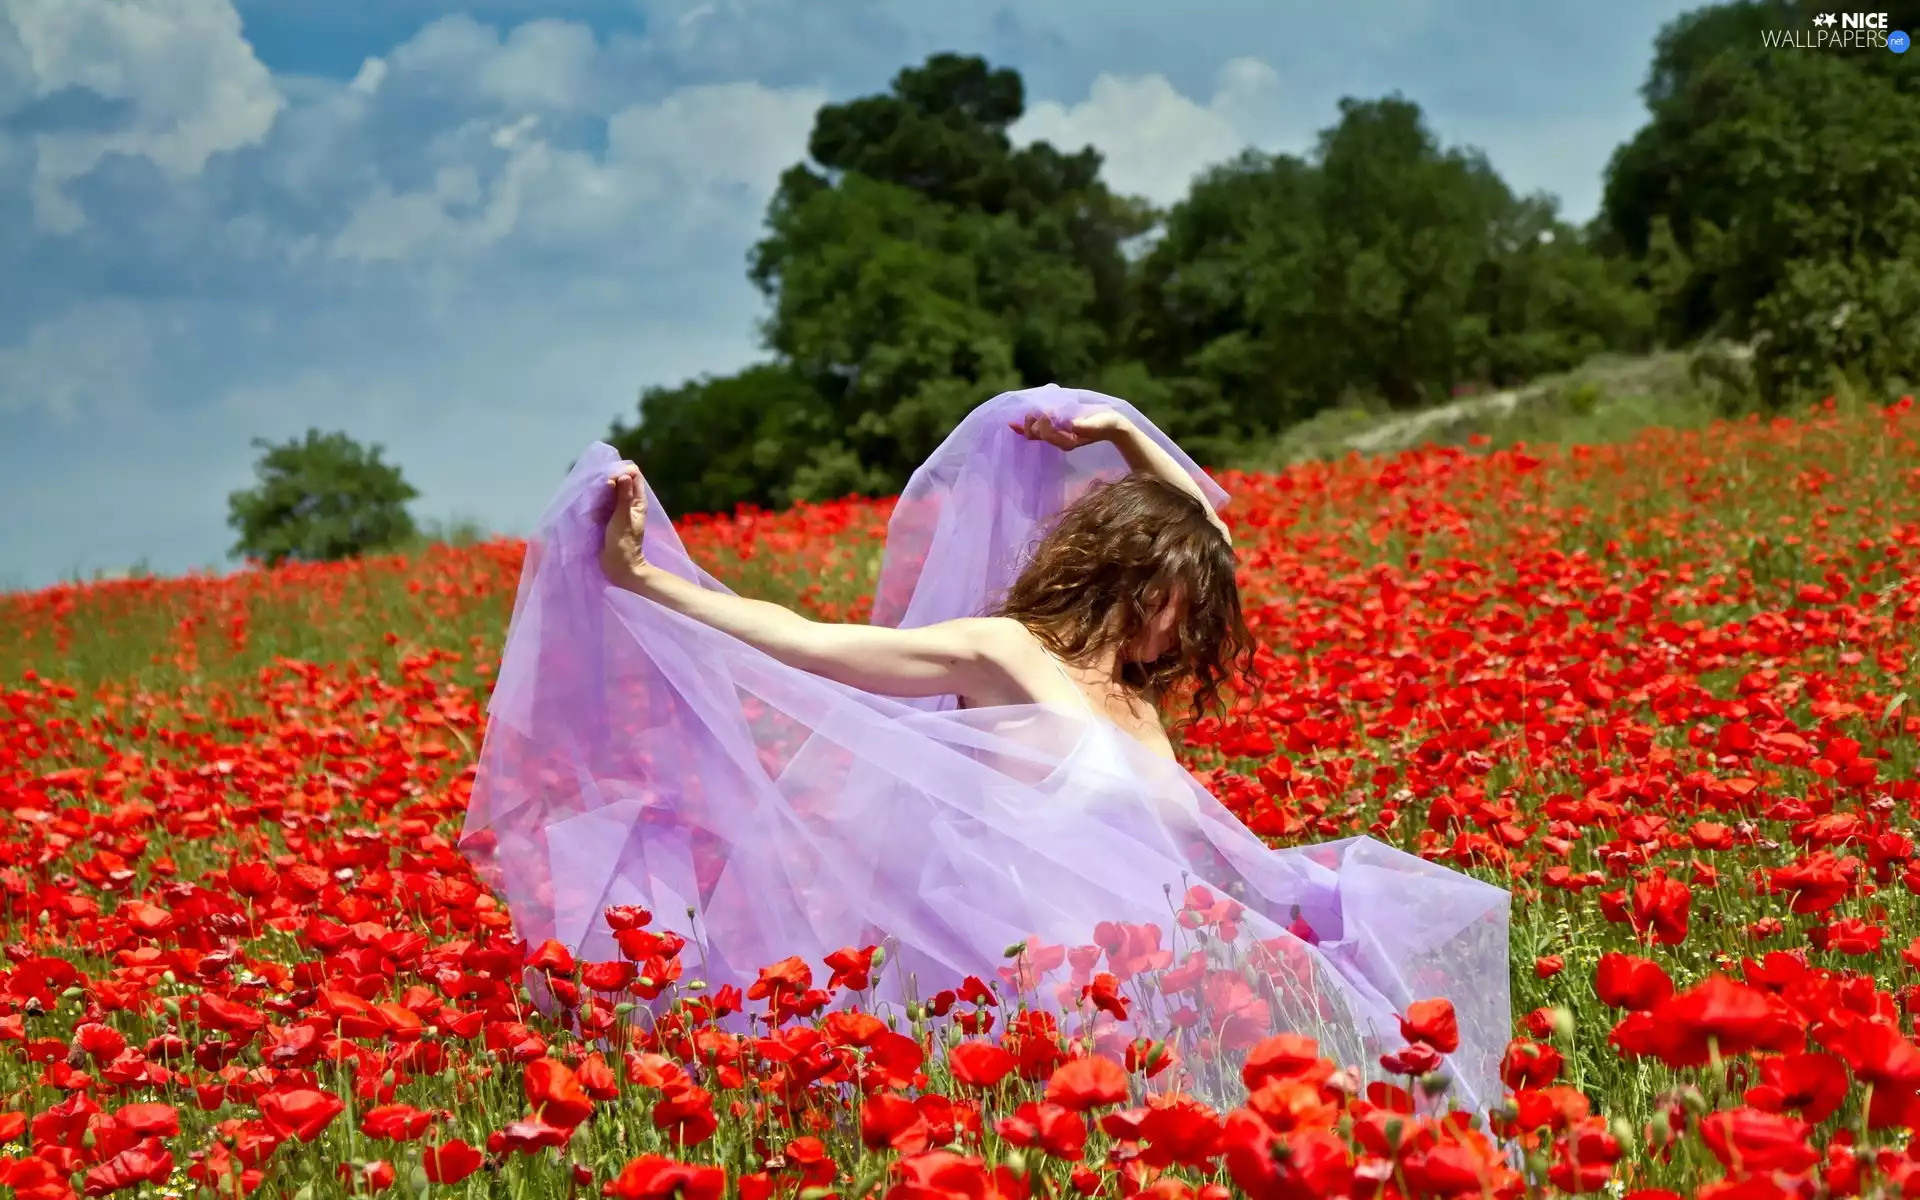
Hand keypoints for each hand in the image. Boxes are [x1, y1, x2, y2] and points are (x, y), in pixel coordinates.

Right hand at [601, 463, 648, 582]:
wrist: (618, 566)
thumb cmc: (623, 542)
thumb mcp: (623, 517)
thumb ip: (623, 496)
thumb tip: (624, 474)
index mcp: (638, 501)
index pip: (633, 475)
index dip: (622, 471)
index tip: (610, 478)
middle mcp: (629, 503)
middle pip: (621, 481)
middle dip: (610, 478)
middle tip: (598, 484)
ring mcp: (618, 510)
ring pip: (611, 491)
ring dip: (602, 489)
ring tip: (592, 492)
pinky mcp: (608, 518)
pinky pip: (603, 502)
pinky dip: (597, 499)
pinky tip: (590, 501)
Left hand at [1007, 409, 1130, 449]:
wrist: (1112, 426)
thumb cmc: (1105, 423)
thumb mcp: (1097, 423)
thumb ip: (1084, 426)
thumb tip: (1071, 425)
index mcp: (1069, 441)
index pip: (1048, 434)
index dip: (1043, 423)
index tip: (1047, 411)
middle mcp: (1060, 441)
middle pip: (1036, 435)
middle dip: (1032, 423)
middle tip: (1036, 411)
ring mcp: (1057, 438)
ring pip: (1033, 435)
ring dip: (1027, 424)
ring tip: (1027, 414)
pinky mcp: (1055, 432)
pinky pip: (1036, 433)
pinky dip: (1024, 428)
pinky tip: (1013, 424)